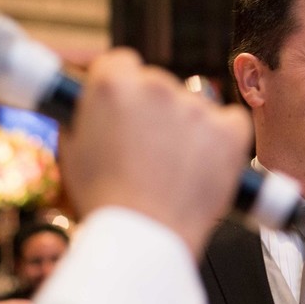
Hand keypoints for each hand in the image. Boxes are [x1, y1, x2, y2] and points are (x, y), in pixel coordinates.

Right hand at [59, 48, 251, 256]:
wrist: (145, 240)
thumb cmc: (106, 202)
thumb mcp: (74, 150)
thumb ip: (87, 114)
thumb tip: (95, 100)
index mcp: (113, 84)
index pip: (122, 63)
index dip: (123, 88)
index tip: (126, 109)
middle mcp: (156, 86)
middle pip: (158, 85)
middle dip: (154, 111)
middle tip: (148, 151)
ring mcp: (196, 107)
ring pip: (194, 106)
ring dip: (187, 128)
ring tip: (174, 170)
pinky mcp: (230, 130)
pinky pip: (230, 122)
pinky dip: (222, 140)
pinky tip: (205, 165)